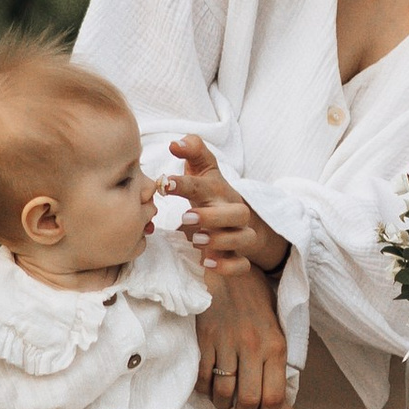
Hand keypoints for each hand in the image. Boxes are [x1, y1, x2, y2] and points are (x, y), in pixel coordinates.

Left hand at [168, 136, 292, 279]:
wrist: (236, 219)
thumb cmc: (210, 193)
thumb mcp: (202, 169)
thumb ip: (191, 150)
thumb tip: (175, 143)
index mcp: (219, 190)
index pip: (204, 184)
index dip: (184, 183)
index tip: (164, 183)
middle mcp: (233, 212)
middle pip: (238, 213)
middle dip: (213, 216)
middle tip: (185, 218)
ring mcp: (239, 235)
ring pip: (244, 238)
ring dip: (220, 239)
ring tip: (195, 239)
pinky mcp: (239, 257)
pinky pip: (242, 265)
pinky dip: (228, 265)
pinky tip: (207, 262)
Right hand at [197, 261, 288, 408]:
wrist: (229, 267)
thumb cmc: (255, 299)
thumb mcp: (276, 326)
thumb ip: (275, 358)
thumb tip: (273, 395)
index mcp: (275, 346)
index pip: (274, 397)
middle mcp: (253, 347)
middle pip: (248, 401)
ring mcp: (227, 343)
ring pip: (223, 393)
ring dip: (223, 404)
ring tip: (225, 400)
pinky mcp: (205, 339)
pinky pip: (203, 377)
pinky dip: (205, 389)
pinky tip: (210, 385)